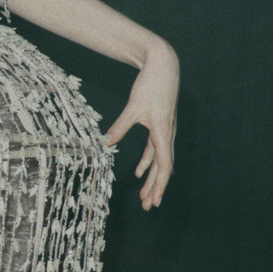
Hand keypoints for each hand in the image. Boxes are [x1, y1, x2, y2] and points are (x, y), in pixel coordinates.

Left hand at [104, 38, 178, 210]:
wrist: (163, 64)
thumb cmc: (150, 83)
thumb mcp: (134, 106)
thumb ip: (120, 125)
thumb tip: (106, 143)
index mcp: (162, 131)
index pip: (163, 164)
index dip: (158, 184)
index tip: (153, 200)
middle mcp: (167, 134)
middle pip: (163, 168)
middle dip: (154, 188)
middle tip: (147, 207)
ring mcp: (164, 131)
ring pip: (159, 161)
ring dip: (151, 179)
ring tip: (144, 197)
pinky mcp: (160, 126)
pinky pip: (155, 150)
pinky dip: (147, 162)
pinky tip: (138, 173)